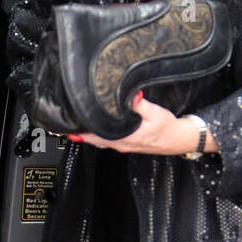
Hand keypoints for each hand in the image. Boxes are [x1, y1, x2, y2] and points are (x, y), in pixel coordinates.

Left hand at [67, 94, 215, 154]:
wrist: (178, 139)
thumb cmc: (167, 127)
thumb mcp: (155, 113)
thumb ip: (140, 104)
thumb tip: (130, 96)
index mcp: (126, 137)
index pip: (98, 135)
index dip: (83, 131)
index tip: (69, 125)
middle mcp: (121, 144)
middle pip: (93, 139)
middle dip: (79, 133)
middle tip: (64, 125)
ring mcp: (123, 145)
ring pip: (98, 141)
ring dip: (86, 134)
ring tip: (72, 127)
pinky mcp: (126, 144)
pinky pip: (105, 141)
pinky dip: (95, 136)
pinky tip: (90, 130)